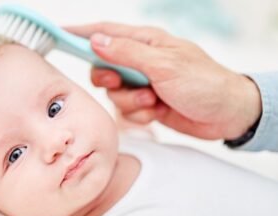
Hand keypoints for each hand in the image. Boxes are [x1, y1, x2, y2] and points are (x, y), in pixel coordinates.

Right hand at [65, 22, 261, 139]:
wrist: (227, 115)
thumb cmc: (203, 83)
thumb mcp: (164, 65)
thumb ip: (127, 53)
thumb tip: (96, 41)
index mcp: (145, 42)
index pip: (105, 32)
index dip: (80, 33)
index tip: (57, 34)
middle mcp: (141, 60)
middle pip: (103, 67)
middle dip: (109, 80)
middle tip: (120, 83)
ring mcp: (142, 82)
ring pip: (113, 93)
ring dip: (130, 100)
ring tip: (153, 100)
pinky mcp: (145, 102)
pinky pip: (126, 109)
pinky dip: (139, 113)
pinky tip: (157, 110)